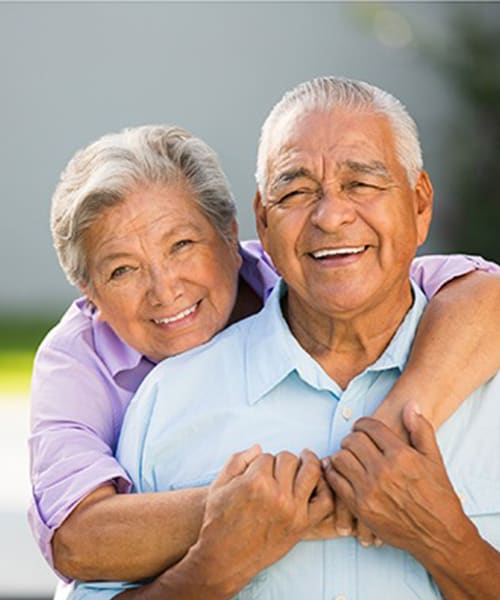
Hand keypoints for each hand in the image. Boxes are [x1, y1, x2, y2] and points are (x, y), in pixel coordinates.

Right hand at [190, 446, 330, 596]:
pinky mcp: (302, 525)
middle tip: (276, 470)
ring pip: (311, 471)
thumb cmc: (218, 520)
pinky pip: (325, 501)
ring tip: (306, 460)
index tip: (257, 471)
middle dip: (281, 461)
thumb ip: (238, 460)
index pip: (267, 456)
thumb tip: (260, 447)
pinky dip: (325, 489)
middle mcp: (276, 495)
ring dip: (308, 463)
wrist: (223, 558)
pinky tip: (316, 483)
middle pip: (289, 459)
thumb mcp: (219, 485)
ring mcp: (292, 510)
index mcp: (255, 482)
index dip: (261, 462)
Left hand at [322, 402, 469, 561]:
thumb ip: (420, 429)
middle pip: (352, 440)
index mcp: (401, 455)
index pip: (369, 427)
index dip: (363, 424)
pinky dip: (334, 473)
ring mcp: (370, 490)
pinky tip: (342, 472)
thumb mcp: (434, 459)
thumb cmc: (438, 495)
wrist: (439, 534)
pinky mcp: (360, 507)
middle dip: (352, 437)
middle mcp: (383, 471)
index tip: (363, 428)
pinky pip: (335, 481)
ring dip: (342, 454)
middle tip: (355, 442)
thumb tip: (410, 404)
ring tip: (350, 457)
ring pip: (340, 458)